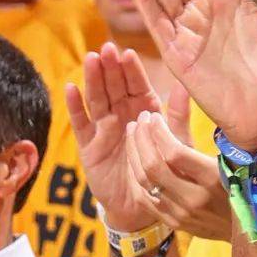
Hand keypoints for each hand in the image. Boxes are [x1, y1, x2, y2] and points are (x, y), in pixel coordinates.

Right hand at [66, 43, 163, 231]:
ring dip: (93, 80)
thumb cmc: (164, 172)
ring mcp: (104, 128)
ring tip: (91, 60)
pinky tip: (71, 90)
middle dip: (111, 68)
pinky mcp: (89, 145)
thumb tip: (185, 86)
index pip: (137, 86)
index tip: (128, 53)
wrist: (144, 206)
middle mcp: (123, 115)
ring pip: (97, 99)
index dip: (132, 71)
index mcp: (144, 112)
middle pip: (114, 87)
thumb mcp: (177, 144)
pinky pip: (81, 123)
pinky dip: (75, 107)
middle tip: (107, 49)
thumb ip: (179, 116)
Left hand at [125, 96, 230, 241]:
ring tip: (134, 134)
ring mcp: (183, 214)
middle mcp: (196, 198)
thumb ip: (195, 124)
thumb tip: (179, 87)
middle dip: (141, 139)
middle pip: (154, 166)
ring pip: (144, 182)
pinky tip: (135, 158)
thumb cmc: (238, 179)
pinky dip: (135, 175)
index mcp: (214, 178)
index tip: (154, 116)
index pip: (174, 153)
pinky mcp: (174, 222)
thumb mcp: (222, 153)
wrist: (248, 226)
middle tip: (139, 121)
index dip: (158, 131)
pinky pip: (145, 197)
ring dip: (134, 154)